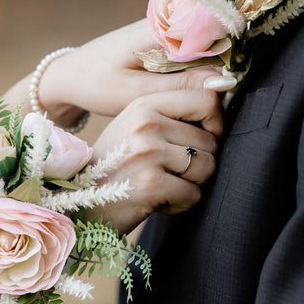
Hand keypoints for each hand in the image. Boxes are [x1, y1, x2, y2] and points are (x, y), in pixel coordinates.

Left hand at [38, 19, 235, 124]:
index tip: (226, 94)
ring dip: (210, 75)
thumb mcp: (136, 93)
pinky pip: (193, 52)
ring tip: (205, 108)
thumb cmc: (96, 85)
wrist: (70, 76)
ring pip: (205, 47)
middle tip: (213, 111)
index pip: (212, 30)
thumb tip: (224, 81)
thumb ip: (180, 86)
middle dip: (221, 71)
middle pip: (213, 38)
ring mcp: (167, 28)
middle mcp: (167, 20)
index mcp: (159, 27)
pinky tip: (193, 97)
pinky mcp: (165, 40)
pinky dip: (197, 74)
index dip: (229, 60)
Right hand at [91, 89, 222, 233]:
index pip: (207, 100)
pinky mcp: (151, 184)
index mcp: (145, 104)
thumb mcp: (135, 127)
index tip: (200, 141)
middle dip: (198, 162)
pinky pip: (194, 194)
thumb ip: (171, 114)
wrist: (82, 203)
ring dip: (190, 184)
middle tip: (168, 172)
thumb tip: (222, 101)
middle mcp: (146, 124)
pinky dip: (180, 203)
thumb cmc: (116, 166)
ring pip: (207, 167)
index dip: (214, 124)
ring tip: (162, 184)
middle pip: (211, 141)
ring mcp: (148, 153)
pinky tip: (156, 200)